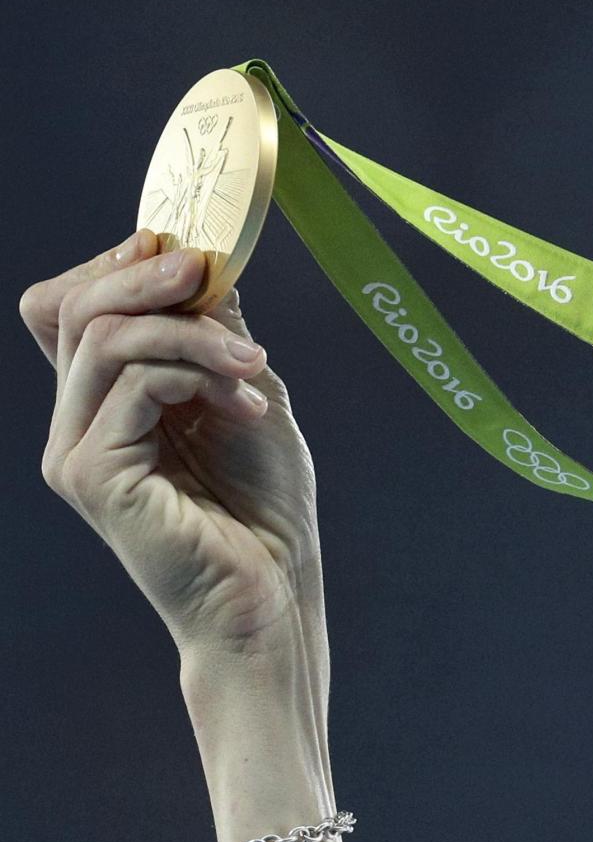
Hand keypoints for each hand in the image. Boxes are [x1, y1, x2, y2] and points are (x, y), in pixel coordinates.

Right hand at [21, 228, 324, 655]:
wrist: (274, 587)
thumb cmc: (264, 499)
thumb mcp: (245, 388)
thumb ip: (215, 329)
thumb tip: (199, 257)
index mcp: (103, 399)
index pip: (68, 306)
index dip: (117, 265)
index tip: (189, 254)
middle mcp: (74, 422)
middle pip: (72, 308)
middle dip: (146, 275)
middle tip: (208, 274)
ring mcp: (74, 450)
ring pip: (105, 339)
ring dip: (192, 332)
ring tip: (253, 365)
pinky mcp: (92, 476)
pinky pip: (134, 385)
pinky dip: (199, 376)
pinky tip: (248, 410)